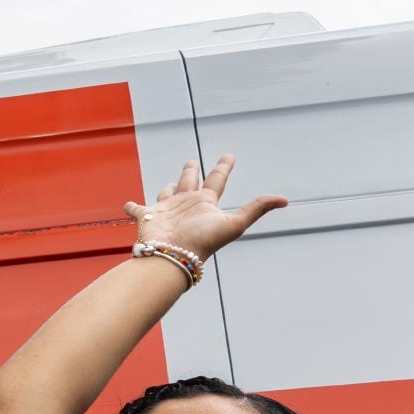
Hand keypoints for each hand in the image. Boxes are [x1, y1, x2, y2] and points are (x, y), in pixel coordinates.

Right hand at [123, 156, 284, 261]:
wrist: (173, 257)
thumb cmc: (202, 242)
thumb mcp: (234, 223)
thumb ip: (257, 208)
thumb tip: (285, 200)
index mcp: (205, 204)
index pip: (217, 181)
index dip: (223, 167)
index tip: (229, 156)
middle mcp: (187, 205)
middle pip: (190, 183)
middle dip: (191, 172)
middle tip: (192, 162)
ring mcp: (167, 211)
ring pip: (166, 193)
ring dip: (167, 188)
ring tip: (168, 184)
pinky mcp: (148, 217)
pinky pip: (138, 210)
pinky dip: (132, 208)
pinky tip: (128, 206)